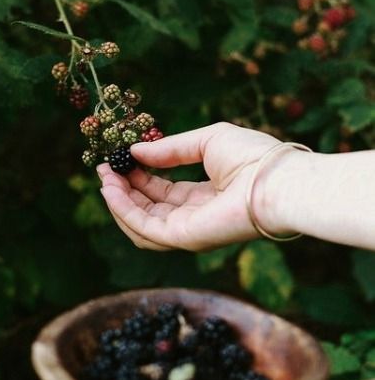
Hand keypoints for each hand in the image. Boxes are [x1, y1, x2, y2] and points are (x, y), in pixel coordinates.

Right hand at [97, 122, 291, 250]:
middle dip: (124, 189)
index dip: (138, 177)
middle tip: (104, 169)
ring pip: (142, 223)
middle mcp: (196, 217)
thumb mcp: (206, 141)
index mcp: (206, 195)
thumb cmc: (253, 157)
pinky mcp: (184, 238)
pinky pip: (144, 228)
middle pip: (149, 208)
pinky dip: (124, 210)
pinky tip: (111, 188)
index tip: (118, 160)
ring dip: (119, 201)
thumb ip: (170, 149)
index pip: (164, 190)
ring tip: (105, 177)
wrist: (276, 180)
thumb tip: (136, 150)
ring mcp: (189, 231)